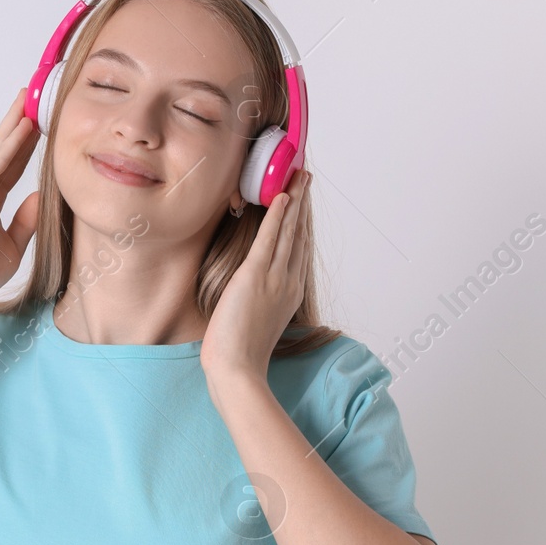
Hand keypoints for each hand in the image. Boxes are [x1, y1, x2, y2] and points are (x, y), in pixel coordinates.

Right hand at [0, 87, 41, 304]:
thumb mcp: (14, 243)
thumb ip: (27, 219)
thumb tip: (43, 198)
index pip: (14, 163)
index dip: (27, 143)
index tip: (41, 123)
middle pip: (5, 147)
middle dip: (19, 121)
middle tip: (33, 96)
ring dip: (14, 122)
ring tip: (28, 98)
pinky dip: (11, 144)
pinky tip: (25, 127)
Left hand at [201, 170, 311, 388]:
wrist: (238, 369)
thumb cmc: (241, 353)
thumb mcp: (257, 320)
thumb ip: (260, 300)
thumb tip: (251, 290)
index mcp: (290, 293)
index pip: (298, 248)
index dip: (302, 221)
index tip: (303, 200)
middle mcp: (288, 282)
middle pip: (299, 233)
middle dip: (304, 202)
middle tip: (307, 176)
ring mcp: (275, 278)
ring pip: (289, 230)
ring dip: (295, 199)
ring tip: (299, 175)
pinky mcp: (256, 276)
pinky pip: (270, 238)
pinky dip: (278, 216)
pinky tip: (282, 196)